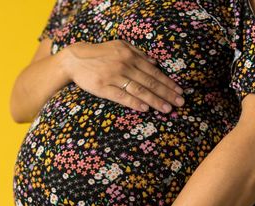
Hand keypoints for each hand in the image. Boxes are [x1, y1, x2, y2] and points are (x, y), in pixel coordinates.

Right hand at [58, 39, 184, 113]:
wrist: (75, 59)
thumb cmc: (100, 53)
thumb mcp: (120, 46)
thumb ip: (138, 53)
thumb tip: (155, 62)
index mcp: (130, 55)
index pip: (154, 72)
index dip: (168, 83)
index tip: (180, 92)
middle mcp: (124, 65)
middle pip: (150, 82)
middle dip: (167, 93)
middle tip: (180, 103)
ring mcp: (114, 77)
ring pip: (139, 90)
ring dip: (155, 100)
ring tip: (167, 109)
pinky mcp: (103, 88)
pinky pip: (121, 96)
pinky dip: (134, 103)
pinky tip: (145, 109)